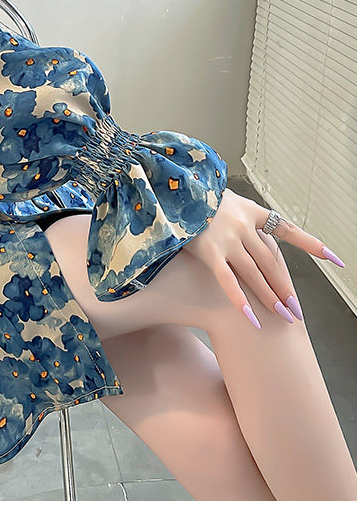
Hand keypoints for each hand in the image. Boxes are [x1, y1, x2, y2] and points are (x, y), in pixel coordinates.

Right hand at [184, 187, 345, 328]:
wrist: (170, 188)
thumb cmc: (193, 196)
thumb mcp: (221, 198)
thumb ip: (234, 216)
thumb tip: (244, 234)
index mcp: (251, 211)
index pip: (287, 229)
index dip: (312, 245)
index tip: (336, 259)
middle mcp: (243, 225)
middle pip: (271, 262)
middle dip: (285, 287)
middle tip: (296, 310)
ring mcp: (227, 238)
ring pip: (255, 273)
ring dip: (270, 296)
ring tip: (282, 316)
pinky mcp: (208, 250)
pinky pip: (227, 280)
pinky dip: (239, 299)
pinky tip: (250, 318)